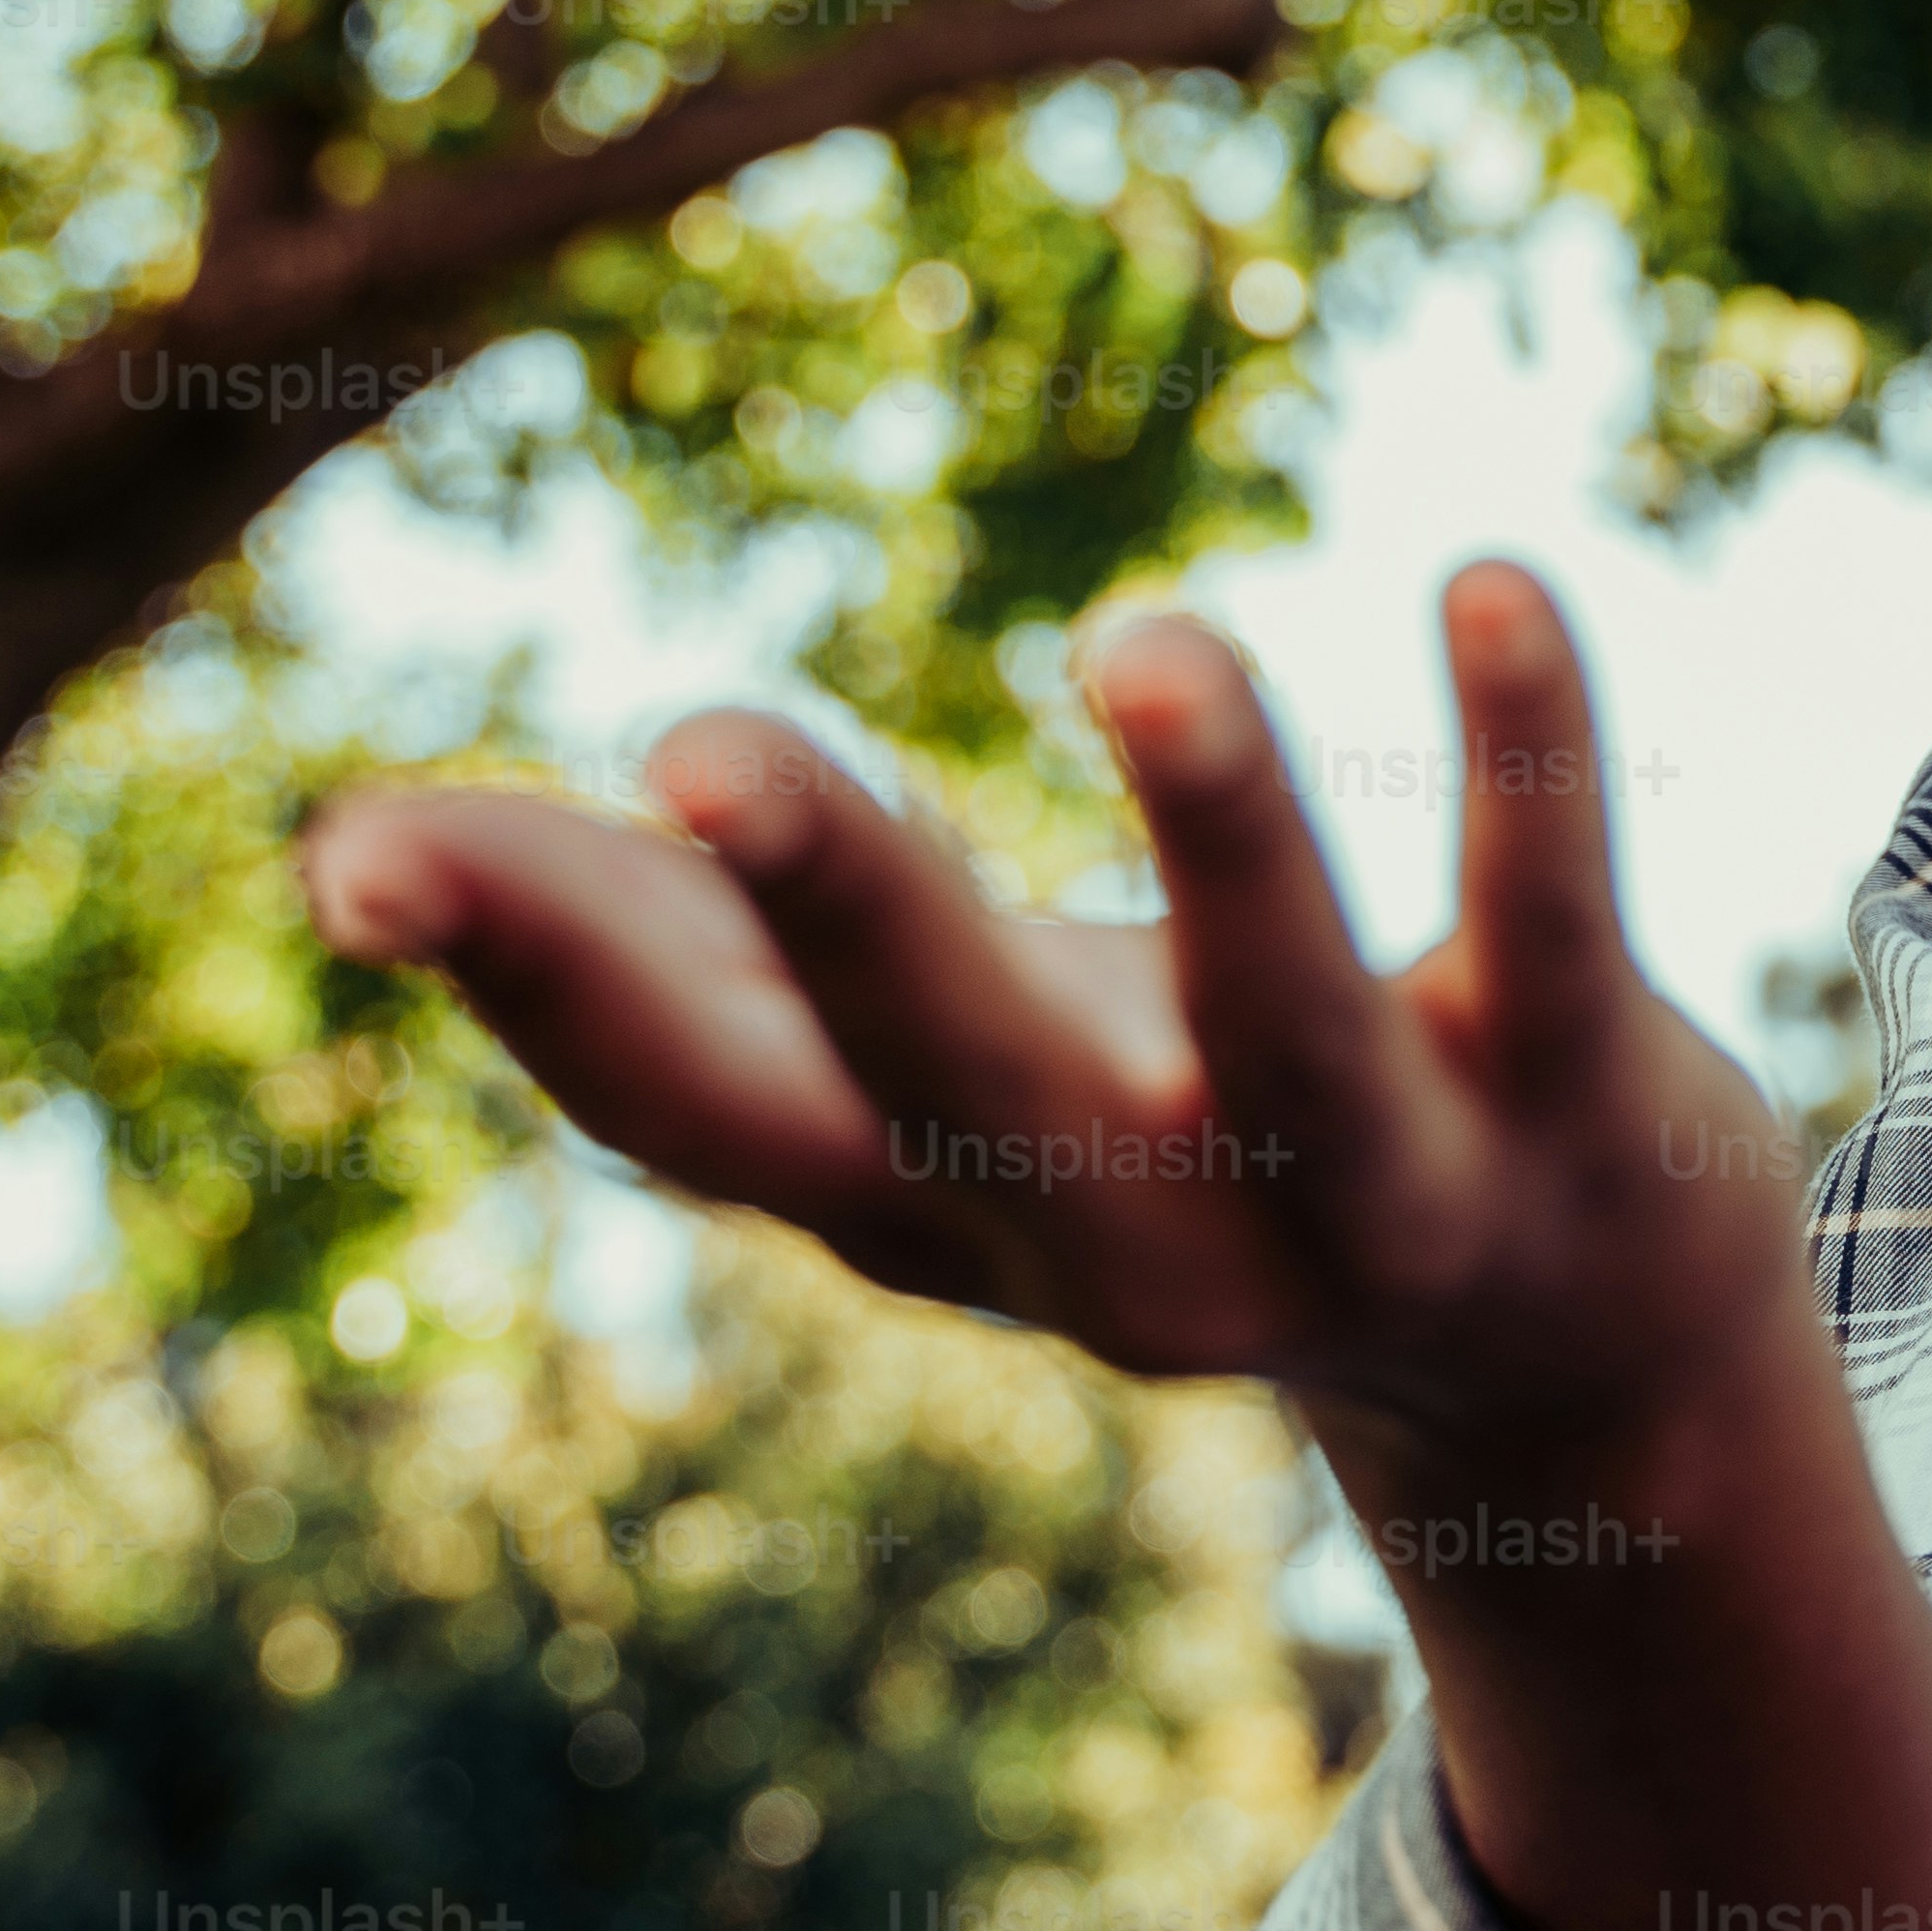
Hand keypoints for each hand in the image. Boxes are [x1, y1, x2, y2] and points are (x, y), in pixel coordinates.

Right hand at [293, 561, 1796, 1468]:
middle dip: (842, 916)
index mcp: (936, 1202)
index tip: (364, 849)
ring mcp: (1377, 1195)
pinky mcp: (1587, 1110)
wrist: (1571, 1355)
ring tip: (1150, 636)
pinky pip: (1559, 929)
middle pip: (965, 1085)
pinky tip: (1494, 576)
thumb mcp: (918, 1071)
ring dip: (1223, 837)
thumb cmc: (1164, 1133)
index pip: (704, 1113)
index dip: (536, 987)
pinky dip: (1531, 765)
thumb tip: (343, 849)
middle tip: (699, 737)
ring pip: (1293, 1031)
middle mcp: (1138, 1236)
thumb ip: (660, 951)